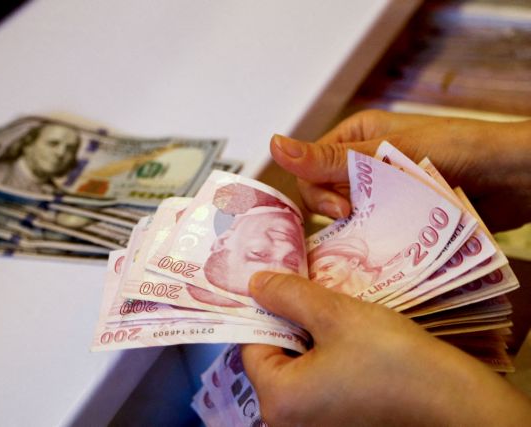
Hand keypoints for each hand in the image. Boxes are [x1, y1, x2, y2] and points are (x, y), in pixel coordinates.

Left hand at [242, 271, 530, 425]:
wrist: (455, 404)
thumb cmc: (393, 360)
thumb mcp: (335, 315)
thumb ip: (288, 296)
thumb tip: (254, 284)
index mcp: (278, 401)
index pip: (252, 346)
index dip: (267, 312)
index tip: (285, 286)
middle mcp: (287, 421)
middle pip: (274, 359)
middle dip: (291, 324)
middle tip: (313, 296)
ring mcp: (314, 425)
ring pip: (297, 369)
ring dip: (311, 339)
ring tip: (333, 315)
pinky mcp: (338, 423)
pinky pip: (318, 384)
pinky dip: (327, 359)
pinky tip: (348, 341)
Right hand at [271, 110, 530, 231]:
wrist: (515, 176)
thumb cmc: (459, 148)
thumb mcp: (387, 151)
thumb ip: (330, 157)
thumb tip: (275, 144)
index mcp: (354, 139)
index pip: (310, 170)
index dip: (317, 193)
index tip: (341, 209)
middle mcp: (363, 167)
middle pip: (324, 196)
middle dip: (334, 213)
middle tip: (356, 220)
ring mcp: (382, 193)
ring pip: (348, 218)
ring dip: (356, 229)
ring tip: (376, 236)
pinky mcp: (400, 217)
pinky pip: (373, 233)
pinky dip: (374, 242)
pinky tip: (383, 250)